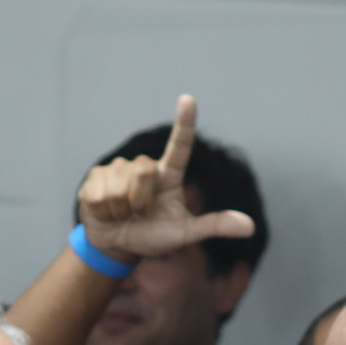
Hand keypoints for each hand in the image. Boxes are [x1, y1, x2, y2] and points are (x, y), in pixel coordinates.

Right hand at [78, 94, 255, 262]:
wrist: (117, 245)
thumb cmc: (153, 236)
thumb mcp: (185, 234)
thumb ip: (214, 226)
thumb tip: (249, 227)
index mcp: (168, 175)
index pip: (180, 146)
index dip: (185, 122)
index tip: (188, 99)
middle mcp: (145, 167)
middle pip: (143, 174)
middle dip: (139, 201)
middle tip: (138, 213)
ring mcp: (118, 169)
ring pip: (119, 186)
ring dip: (120, 209)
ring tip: (122, 213)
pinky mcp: (96, 176)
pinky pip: (100, 194)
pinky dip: (104, 211)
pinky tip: (106, 212)